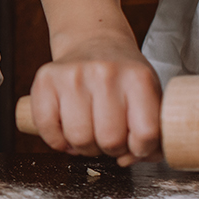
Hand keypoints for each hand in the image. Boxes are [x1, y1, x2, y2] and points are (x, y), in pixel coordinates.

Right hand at [29, 34, 162, 164]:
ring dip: (84, 147)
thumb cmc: (123, 74)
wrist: (94, 40)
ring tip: (88, 134)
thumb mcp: (149, 94)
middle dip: (110, 149)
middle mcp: (105, 73)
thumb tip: (133, 159)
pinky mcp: (45, 80)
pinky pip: (47, 130)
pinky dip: (57, 141)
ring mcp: (72, 75)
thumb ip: (152, 130)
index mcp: (138, 78)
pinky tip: (67, 132)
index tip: (135, 145)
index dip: (141, 150)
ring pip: (78, 139)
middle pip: (109, 140)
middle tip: (109, 139)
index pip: (145, 133)